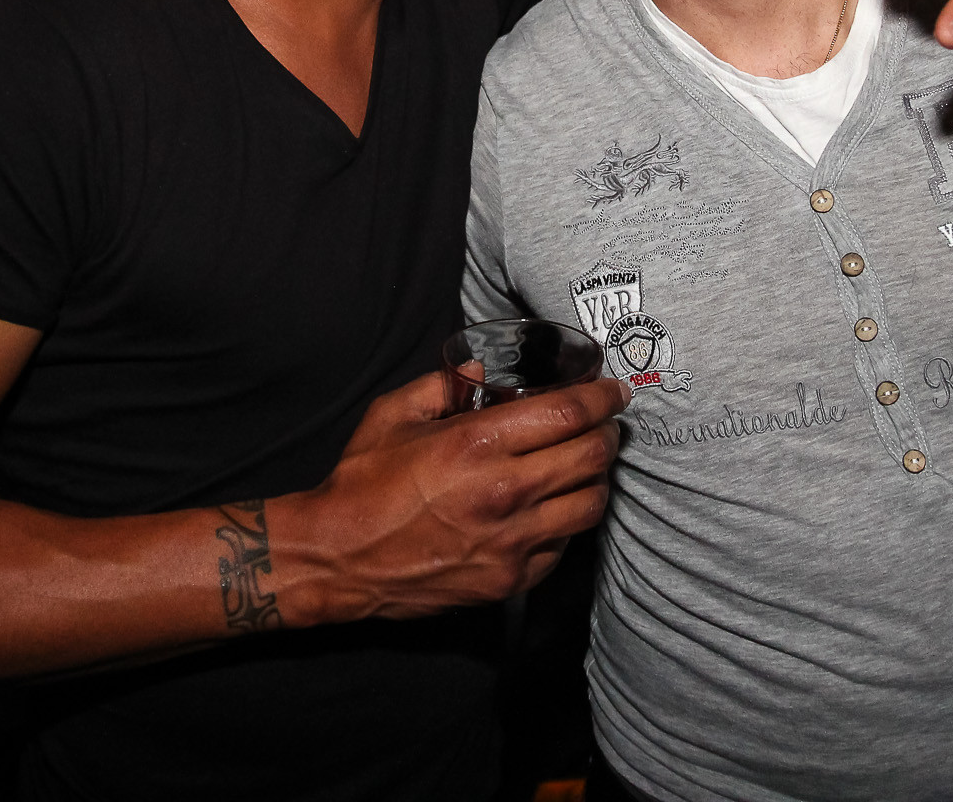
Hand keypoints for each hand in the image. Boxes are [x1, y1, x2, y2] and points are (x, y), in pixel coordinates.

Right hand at [285, 371, 627, 622]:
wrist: (339, 559)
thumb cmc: (362, 484)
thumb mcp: (392, 416)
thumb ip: (442, 385)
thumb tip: (481, 373)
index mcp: (477, 444)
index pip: (568, 412)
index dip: (603, 397)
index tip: (614, 391)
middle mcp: (504, 492)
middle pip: (592, 456)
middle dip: (609, 434)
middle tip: (606, 425)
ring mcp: (511, 541)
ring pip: (590, 505)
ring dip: (596, 480)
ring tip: (585, 466)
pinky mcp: (510, 579)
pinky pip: (563, 547)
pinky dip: (566, 523)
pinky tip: (552, 509)